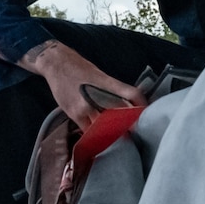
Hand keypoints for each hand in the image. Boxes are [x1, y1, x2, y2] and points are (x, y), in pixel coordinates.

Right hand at [18, 40, 144, 129]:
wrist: (57, 64)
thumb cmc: (80, 68)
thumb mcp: (100, 75)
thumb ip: (112, 90)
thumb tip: (127, 104)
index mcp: (108, 83)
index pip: (131, 94)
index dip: (142, 105)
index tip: (147, 113)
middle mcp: (98, 96)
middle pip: (120, 115)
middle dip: (128, 125)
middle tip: (135, 133)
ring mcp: (86, 107)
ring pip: (104, 126)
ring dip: (112, 133)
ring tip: (119, 139)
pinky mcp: (74, 114)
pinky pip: (89, 131)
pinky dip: (96, 135)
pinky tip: (100, 138)